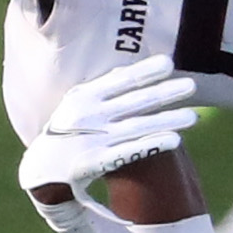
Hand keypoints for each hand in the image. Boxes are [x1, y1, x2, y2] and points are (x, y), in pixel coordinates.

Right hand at [19, 56, 201, 199]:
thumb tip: (128, 68)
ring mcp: (94, 138)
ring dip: (167, 119)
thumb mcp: (76, 103)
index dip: (145, 71)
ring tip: (193, 116)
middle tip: (192, 85)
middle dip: (165, 92)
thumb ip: (101, 88)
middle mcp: (89, 115)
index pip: (120, 80)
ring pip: (138, 126)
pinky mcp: (97, 162)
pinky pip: (131, 151)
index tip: (169, 63)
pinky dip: (153, 144)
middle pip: (134, 101)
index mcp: (83, 96)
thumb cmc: (66, 131)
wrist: (40, 170)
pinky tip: (174, 140)